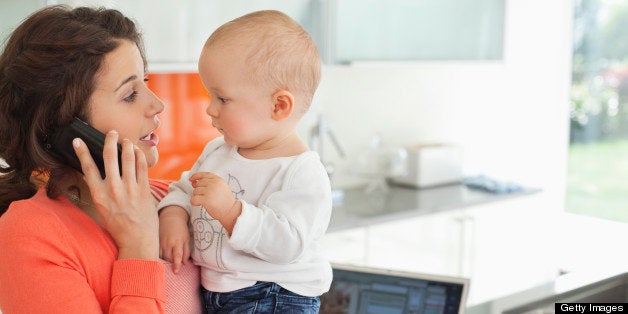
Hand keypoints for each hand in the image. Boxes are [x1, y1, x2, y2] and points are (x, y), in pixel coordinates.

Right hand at [73, 130, 158, 259]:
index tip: (78, 141)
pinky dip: (139, 156)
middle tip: (111, 133)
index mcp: (99, 195)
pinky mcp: (144, 189)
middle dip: (110, 141)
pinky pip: (142, 166)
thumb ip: (102, 191)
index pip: (87, 168)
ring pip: (127, 158)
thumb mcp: (103, 209)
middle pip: (109, 157)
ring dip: (127, 145)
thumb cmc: (119, 226)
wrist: (137, 240)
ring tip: (126, 140)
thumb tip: (98, 176)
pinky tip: (137, 151)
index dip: (82, 152)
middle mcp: (113, 189)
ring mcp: (130, 188)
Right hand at [159, 205, 189, 272]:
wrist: (170, 217)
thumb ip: (186, 251)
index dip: (176, 264)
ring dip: (165, 260)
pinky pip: (156, 252)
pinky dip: (159, 255)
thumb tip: (184, 263)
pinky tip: (162, 255)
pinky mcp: (155, 241)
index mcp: (177, 242)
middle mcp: (167, 243)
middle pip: (168, 258)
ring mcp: (160, 242)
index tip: (176, 272)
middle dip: (170, 263)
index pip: (177, 255)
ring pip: (161, 256)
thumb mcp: (186, 239)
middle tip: (173, 265)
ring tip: (168, 259)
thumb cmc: (181, 229)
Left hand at [189, 172, 240, 233]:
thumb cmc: (225, 201)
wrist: (231, 211)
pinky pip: (193, 199)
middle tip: (204, 196)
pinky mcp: (206, 200)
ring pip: (195, 191)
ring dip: (198, 197)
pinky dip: (194, 202)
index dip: (196, 176)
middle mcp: (214, 184)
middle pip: (198, 183)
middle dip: (198, 190)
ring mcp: (210, 191)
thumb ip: (210, 183)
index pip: (204, 174)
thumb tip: (193, 182)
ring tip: (206, 201)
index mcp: (218, 180)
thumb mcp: (221, 187)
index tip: (191, 179)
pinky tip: (199, 204)